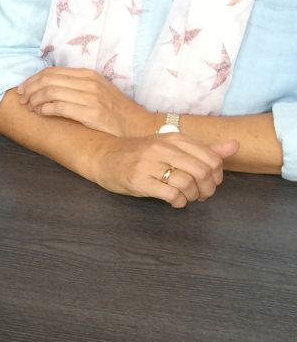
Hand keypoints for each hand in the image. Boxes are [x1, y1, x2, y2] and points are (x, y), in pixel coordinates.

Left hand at [19, 67, 152, 136]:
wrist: (139, 126)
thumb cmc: (114, 112)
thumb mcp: (97, 92)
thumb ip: (76, 87)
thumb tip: (47, 89)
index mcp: (88, 75)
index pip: (52, 72)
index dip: (32, 80)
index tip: (22, 90)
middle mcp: (89, 83)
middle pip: (48, 80)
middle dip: (29, 90)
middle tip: (22, 101)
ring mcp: (91, 97)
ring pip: (51, 92)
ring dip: (35, 100)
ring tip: (30, 109)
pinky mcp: (92, 114)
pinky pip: (60, 107)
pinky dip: (46, 110)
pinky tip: (42, 114)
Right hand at [92, 134, 240, 207]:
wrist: (105, 158)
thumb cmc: (141, 154)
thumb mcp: (172, 147)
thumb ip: (204, 149)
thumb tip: (235, 146)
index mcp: (175, 139)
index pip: (211, 158)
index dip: (217, 176)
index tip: (209, 183)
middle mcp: (163, 149)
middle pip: (202, 172)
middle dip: (207, 189)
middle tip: (201, 195)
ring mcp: (150, 165)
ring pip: (187, 184)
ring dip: (192, 196)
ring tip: (186, 197)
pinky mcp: (139, 181)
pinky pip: (170, 194)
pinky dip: (178, 202)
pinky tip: (174, 201)